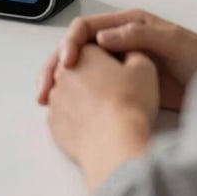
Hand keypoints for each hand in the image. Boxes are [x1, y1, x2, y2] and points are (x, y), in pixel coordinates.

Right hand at [38, 9, 196, 110]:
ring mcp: (117, 65)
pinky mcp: (121, 87)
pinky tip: (64, 109)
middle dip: (55, 65)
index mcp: (124, 25)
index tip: (67, 62)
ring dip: (59, 83)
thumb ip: (138, 35)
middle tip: (45, 86)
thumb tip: (101, 38)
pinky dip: (73, 98)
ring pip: (78, 71)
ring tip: (46, 100)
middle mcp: (116, 42)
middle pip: (75, 49)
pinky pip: (90, 89)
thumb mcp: (171, 41)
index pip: (86, 28)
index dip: (71, 42)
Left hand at [47, 44, 157, 189]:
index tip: (123, 76)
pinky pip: (64, 116)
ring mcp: (54, 98)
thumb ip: (133, 52)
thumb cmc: (131, 104)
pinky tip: (94, 127)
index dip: (111, 62)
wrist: (117, 145)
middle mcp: (61, 72)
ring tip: (106, 114)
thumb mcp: (144, 68)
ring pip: (69, 93)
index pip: (95, 50)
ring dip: (83, 99)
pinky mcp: (52, 123)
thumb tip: (126, 53)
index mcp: (83, 53)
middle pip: (79, 70)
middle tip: (115, 96)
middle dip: (94, 79)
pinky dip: (76, 120)